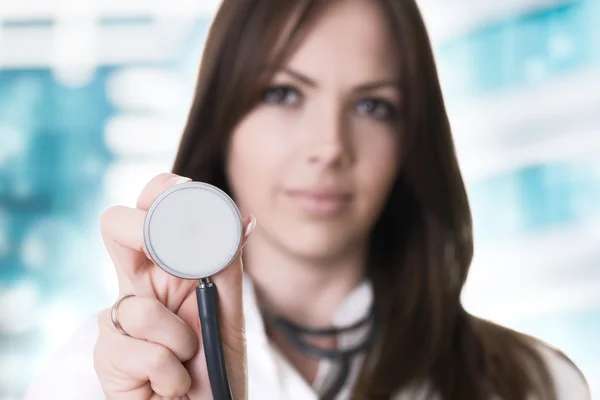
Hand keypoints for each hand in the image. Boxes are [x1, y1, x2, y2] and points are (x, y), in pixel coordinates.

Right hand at [94, 173, 254, 398]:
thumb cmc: (215, 364)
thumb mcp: (229, 311)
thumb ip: (227, 265)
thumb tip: (242, 219)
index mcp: (168, 267)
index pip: (152, 210)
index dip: (160, 192)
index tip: (184, 193)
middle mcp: (138, 284)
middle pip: (114, 224)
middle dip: (143, 232)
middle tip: (174, 259)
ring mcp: (118, 318)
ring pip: (138, 309)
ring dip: (179, 342)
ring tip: (186, 359)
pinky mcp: (107, 354)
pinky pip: (140, 351)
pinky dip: (169, 374)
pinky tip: (169, 383)